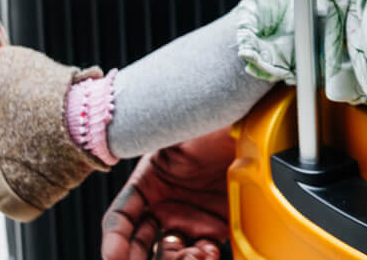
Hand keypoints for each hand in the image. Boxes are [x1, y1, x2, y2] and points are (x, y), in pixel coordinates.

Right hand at [100, 130, 233, 259]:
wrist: (254, 126)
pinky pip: (201, 251)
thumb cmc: (217, 121)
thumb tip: (135, 149)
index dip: (114, 239)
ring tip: (189, 256)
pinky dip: (201, 259)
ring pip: (169, 252)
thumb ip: (155, 146)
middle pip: (140, 243)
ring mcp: (190, 217)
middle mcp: (166, 204)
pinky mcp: (217, 226)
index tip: (113, 255)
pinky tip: (206, 254)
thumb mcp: (178, 132)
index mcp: (149, 181)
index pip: (121, 217)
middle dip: (136, 259)